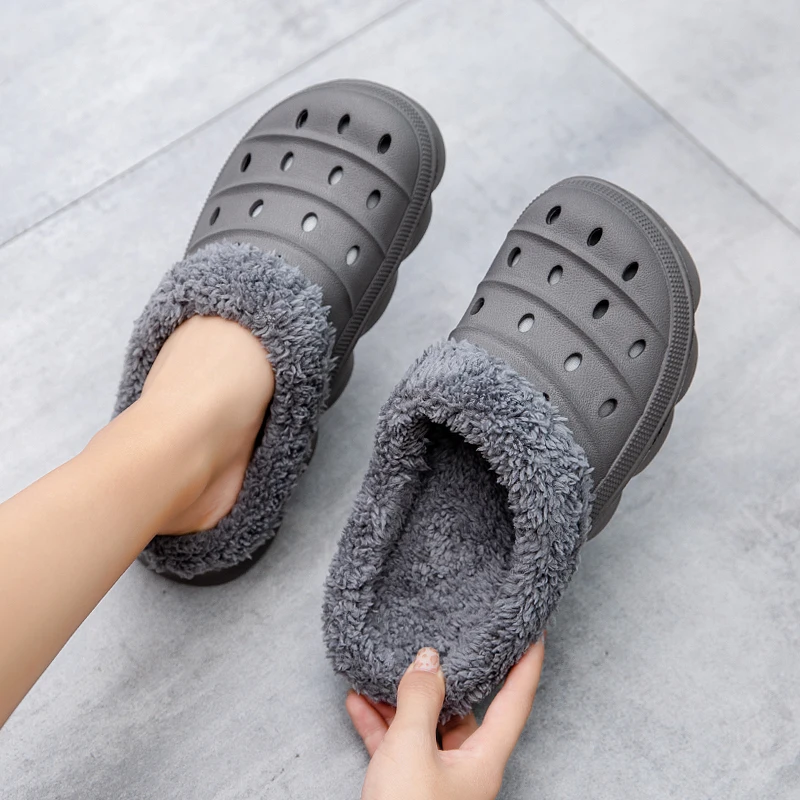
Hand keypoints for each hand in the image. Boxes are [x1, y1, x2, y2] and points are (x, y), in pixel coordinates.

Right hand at [347, 640, 544, 799]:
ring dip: (401, 700)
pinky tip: (358, 703)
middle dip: (445, 675)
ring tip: (383, 667)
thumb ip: (420, 699)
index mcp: (484, 758)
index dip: (528, 664)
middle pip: (462, 709)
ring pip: (424, 727)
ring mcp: (437, 780)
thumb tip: (429, 659)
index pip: (516, 700)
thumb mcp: (411, 748)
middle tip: (441, 638)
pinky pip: (396, 748)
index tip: (534, 632)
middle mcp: (466, 767)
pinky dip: (378, 724)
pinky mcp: (407, 789)